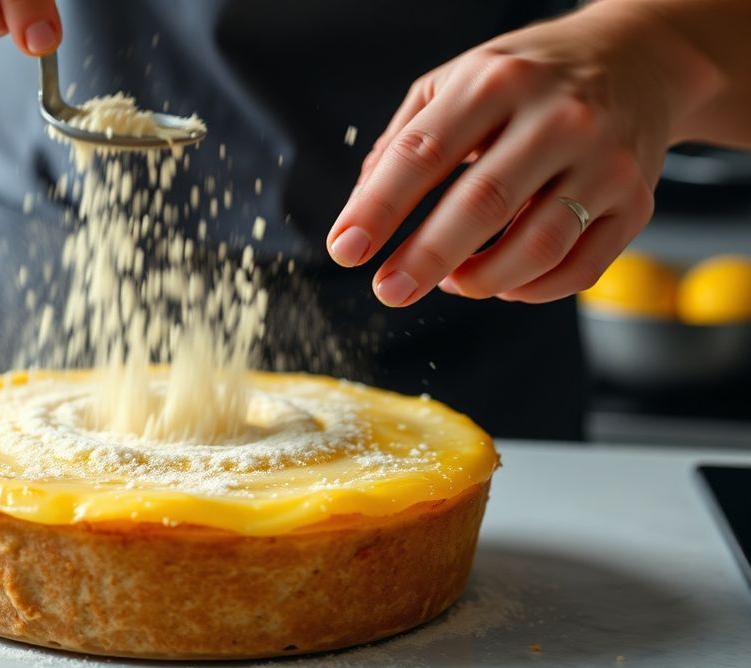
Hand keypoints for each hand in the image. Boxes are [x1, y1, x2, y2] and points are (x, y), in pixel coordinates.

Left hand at [326, 3, 698, 306]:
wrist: (640, 59)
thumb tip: (361, 210)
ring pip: (535, 247)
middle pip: (481, 204)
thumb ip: (403, 141)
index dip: (378, 208)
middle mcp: (558, 118)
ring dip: (479, 280)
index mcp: (497, 82)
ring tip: (449, 282)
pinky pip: (578, 269)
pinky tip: (502, 282)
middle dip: (425, 258)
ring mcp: (605, 161)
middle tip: (387, 290)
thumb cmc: (529, 78)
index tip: (345, 250)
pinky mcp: (635, 201)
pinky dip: (530, 290)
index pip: (423, 153)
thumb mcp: (458, 81)